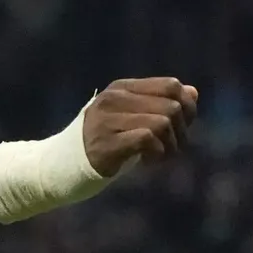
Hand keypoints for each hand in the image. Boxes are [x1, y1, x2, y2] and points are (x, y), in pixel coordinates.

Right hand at [82, 77, 198, 175]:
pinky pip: (146, 139)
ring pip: (161, 123)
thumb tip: (193, 92)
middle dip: (181, 132)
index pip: (171, 86)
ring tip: (157, 157)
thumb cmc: (102, 144)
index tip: (181, 129)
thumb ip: (159, 104)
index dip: (187, 108)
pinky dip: (156, 153)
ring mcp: (107, 121)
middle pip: (171, 106)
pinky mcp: (105, 145)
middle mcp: (114, 99)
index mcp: (121, 88)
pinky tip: (146, 162)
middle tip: (171, 149)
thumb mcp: (131, 119)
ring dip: (169, 146)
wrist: (59, 166)